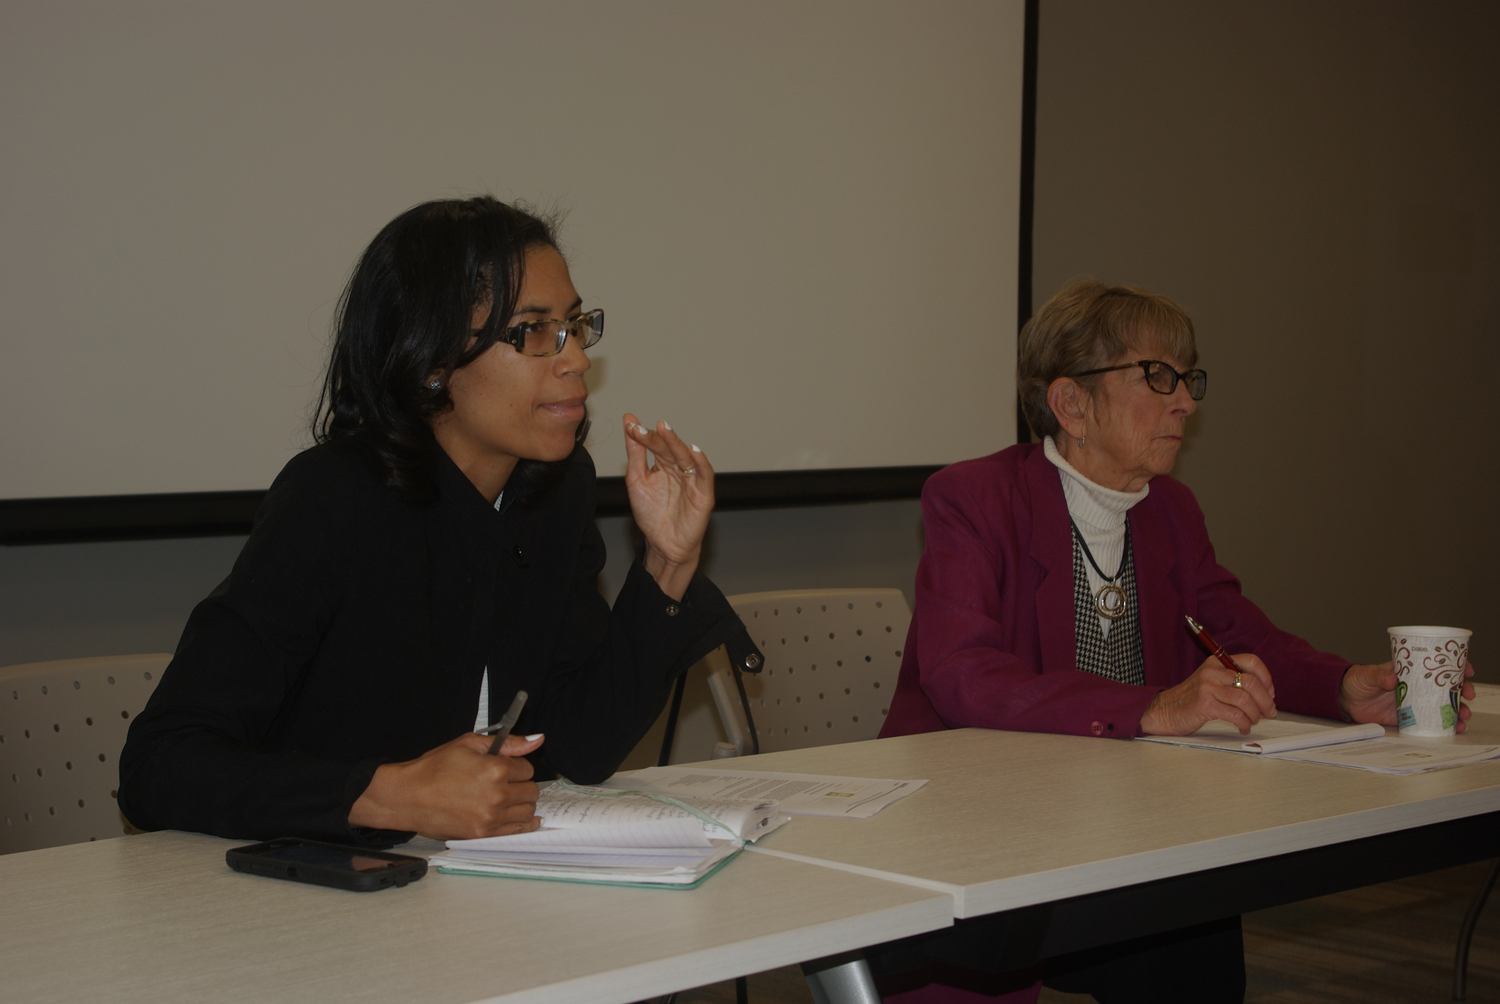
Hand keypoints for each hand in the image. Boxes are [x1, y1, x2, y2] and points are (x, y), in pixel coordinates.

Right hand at [348, 732, 544, 839]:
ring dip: (520, 804)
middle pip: (530, 791)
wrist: (407, 796)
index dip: (517, 766)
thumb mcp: (469, 744)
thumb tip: (537, 739)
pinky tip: (520, 818)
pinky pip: (516, 831)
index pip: (527, 769)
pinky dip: (521, 824)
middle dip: (521, 785)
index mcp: (495, 769)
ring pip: (527, 811)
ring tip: (505, 799)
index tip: (507, 768)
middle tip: (505, 783)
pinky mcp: (482, 835)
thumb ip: (508, 743)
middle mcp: (497, 795)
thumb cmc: (433, 768)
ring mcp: (490, 818)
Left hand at [623, 413, 713, 599]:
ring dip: (675, 442)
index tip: (630, 426)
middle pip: (669, 448)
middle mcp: (679, 468)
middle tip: (645, 427)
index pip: (654, 444)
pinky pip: (704, 474)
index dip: (643, 435)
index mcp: (664, 463)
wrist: (663, 544)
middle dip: (657, 437)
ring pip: (686, 456)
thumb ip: (635, 452)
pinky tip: (692, 450)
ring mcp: (692, 479)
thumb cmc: (652, 514)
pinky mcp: (704, 493)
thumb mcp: (637, 480)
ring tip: (664, 429)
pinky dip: (700, 462)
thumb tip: (629, 422)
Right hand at [1140, 653, 1276, 735]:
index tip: (1270, 693)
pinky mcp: (1204, 705)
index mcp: (1217, 662)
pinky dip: (1244, 724)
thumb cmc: (1192, 699)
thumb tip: (1266, 695)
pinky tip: (1243, 728)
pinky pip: (1235, 715)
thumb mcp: (1211, 682)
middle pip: (1252, 682)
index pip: (1251, 661)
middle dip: (1266, 700)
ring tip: (1253, 721)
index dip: (1266, 677)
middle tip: (1269, 712)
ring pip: (1245, 699)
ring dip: (1255, 714)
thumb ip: (1233, 682)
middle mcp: (1212, 671)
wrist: (1165, 710)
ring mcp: (1207, 687)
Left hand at [1341, 661, 1475, 732]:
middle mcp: (1415, 686)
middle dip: (1461, 690)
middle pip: (1444, 686)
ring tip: (1463, 716)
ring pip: (1441, 705)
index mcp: (1409, 671)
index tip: (1466, 670)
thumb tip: (1392, 678)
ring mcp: (1413, 702)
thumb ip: (1379, 676)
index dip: (1454, 666)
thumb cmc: (1357, 680)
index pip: (1436, 665)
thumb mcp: (1367, 674)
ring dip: (1455, 709)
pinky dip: (1442, 725)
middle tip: (1469, 695)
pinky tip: (1453, 728)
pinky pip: (1428, 722)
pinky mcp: (1408, 717)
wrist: (1345, 698)